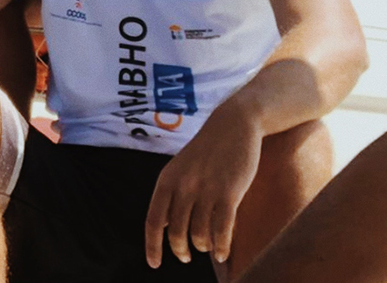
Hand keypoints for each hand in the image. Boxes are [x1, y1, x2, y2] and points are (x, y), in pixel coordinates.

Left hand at [144, 104, 261, 267]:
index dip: (152, 246)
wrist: (234, 124)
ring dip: (203, 247)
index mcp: (167, 179)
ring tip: (207, 248)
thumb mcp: (181, 168)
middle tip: (186, 256)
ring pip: (200, 235)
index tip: (154, 264)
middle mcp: (183, 186)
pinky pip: (222, 231)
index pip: (153, 221)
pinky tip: (223, 254)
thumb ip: (173, 194)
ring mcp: (206, 189)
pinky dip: (222, 247)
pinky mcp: (229, 193)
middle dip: (180, 250)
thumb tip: (165, 226)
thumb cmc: (208, 150)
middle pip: (176, 233)